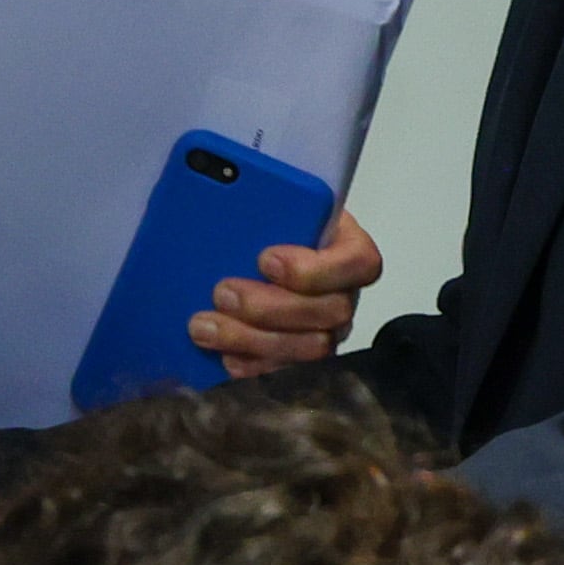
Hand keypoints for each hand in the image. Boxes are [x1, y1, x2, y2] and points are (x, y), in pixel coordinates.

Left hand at [192, 207, 382, 377]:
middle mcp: (344, 291)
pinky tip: (221, 355)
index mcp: (346, 244)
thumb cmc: (269, 220)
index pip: (359, 262)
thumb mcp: (269, 199)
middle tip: (221, 292)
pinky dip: (251, 366)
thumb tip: (223, 192)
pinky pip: (286, 372)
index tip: (265, 259)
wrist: (253, 246)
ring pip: (310, 348)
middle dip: (270, 308)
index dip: (315, 268)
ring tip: (204, 326)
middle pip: (331, 312)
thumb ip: (262, 199)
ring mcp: (327, 328)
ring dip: (252, 339)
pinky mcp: (301, 355)